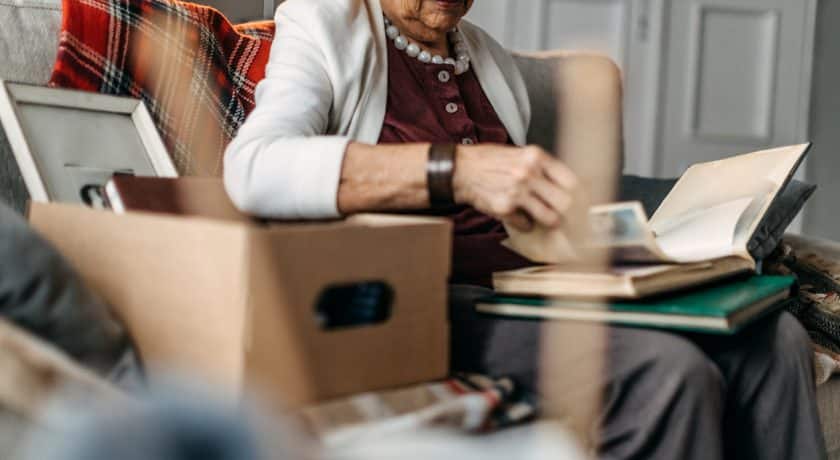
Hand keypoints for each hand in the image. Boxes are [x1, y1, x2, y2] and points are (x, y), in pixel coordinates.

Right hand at [452, 144, 579, 230]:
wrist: (461, 170)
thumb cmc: (490, 161)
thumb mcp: (520, 153)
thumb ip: (542, 166)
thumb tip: (566, 183)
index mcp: (536, 157)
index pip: (571, 180)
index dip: (580, 195)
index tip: (582, 203)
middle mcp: (529, 174)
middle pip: (565, 202)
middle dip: (568, 212)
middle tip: (567, 215)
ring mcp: (517, 192)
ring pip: (550, 217)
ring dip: (549, 220)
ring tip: (544, 218)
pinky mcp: (505, 208)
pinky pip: (527, 224)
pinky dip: (526, 224)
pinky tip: (520, 216)